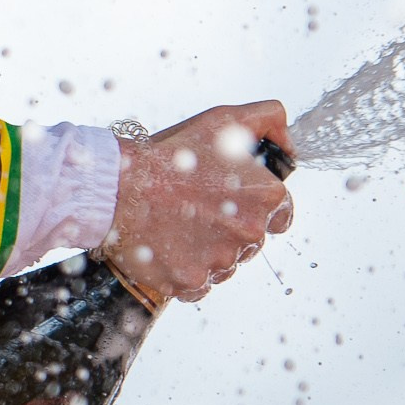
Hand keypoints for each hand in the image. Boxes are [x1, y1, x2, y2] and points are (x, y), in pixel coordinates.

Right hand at [98, 101, 294, 301]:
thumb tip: (289, 141)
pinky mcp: (189, 282)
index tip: (227, 199)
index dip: (253, 205)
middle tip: (193, 207)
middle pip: (250, 240)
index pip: (281, 214)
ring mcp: (219, 262)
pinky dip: (184, 270)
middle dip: (227, 227)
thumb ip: (269, 120)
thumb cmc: (167, 154)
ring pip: (224, 263)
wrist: (115, 187)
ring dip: (206, 250)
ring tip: (175, 225)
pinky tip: (166, 246)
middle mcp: (250, 234)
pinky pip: (198, 285)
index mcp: (265, 198)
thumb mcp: (224, 119)